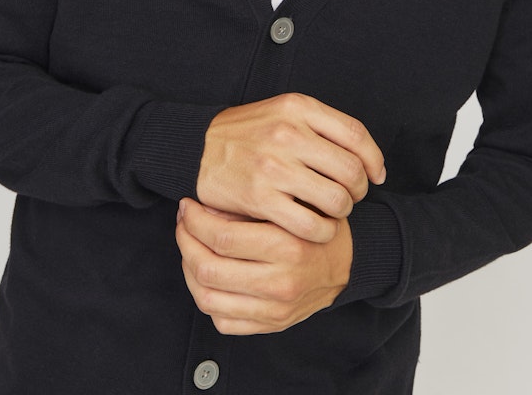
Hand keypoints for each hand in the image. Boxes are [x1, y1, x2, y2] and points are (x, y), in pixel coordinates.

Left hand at [176, 198, 351, 334]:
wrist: (348, 263)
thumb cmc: (313, 226)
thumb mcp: (289, 205)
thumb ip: (249, 208)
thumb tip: (204, 209)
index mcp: (287, 246)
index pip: (222, 238)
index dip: (195, 221)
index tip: (188, 206)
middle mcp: (281, 282)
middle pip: (208, 269)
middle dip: (185, 242)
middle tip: (183, 224)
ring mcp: (276, 309)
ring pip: (208, 299)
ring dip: (189, 269)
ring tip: (190, 247)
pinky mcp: (272, 325)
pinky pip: (223, 321)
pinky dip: (206, 297)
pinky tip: (206, 274)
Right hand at [196, 93, 384, 241]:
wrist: (197, 148)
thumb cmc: (248, 133)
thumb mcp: (283, 112)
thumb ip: (322, 126)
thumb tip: (369, 160)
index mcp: (297, 107)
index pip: (356, 134)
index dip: (374, 159)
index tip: (376, 174)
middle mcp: (288, 133)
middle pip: (351, 170)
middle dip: (359, 189)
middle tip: (350, 196)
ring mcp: (273, 166)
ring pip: (336, 200)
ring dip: (342, 212)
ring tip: (331, 212)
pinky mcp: (260, 197)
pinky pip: (310, 224)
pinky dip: (321, 231)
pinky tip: (314, 227)